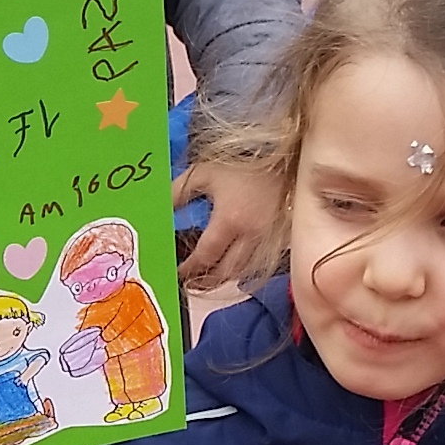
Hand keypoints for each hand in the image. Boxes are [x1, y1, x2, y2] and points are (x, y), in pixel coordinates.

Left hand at [177, 161, 286, 292]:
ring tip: (206, 278)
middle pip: (225, 273)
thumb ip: (177, 192)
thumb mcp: (204, 173)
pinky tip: (230, 265)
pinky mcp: (282, 241)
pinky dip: (241, 269)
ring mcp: (269, 240)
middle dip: (205, 282)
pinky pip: (258, 263)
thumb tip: (158, 211)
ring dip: (223, 279)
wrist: (286, 161)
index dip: (188, 269)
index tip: (176, 272)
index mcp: (230, 220)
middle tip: (189, 283)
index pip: (205, 257)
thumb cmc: (243, 165)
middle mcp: (252, 235)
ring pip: (243, 272)